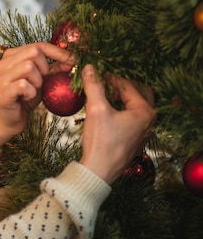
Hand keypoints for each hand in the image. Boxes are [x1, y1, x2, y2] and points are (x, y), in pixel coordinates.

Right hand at [0, 42, 74, 149]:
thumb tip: (72, 59)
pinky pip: (23, 85)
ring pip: (28, 66)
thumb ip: (55, 68)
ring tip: (34, 89)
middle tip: (43, 81)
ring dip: (38, 81)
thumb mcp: (43, 80)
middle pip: (33, 52)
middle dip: (45, 67)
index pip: (39, 45)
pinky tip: (27, 97)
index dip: (58, 52)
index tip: (73, 60)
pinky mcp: (3, 91)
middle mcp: (4, 63)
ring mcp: (1, 77)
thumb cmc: (25, 97)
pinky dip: (31, 92)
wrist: (10, 118)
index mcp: (13, 55)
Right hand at [79, 64, 155, 183]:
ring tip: (104, 94)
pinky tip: (107, 111)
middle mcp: (149, 121)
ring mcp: (143, 132)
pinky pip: (132, 118)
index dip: (111, 77)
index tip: (97, 72)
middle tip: (105, 82)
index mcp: (145, 112)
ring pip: (135, 107)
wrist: (99, 170)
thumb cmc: (101, 141)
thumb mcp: (96, 109)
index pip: (128, 86)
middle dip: (122, 86)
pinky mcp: (135, 140)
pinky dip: (122, 110)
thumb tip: (89, 67)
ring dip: (121, 98)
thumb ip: (94, 86)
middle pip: (139, 94)